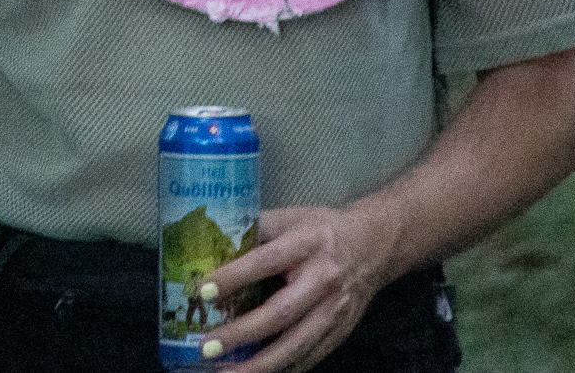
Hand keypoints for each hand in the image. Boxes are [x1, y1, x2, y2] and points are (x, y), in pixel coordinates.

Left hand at [197, 204, 394, 371]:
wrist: (372, 247)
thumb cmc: (322, 229)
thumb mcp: (291, 217)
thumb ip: (257, 229)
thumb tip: (214, 244)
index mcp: (307, 243)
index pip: (266, 262)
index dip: (234, 277)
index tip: (202, 291)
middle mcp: (322, 280)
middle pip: (281, 313)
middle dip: (242, 333)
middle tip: (208, 346)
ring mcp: (333, 312)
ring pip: (295, 346)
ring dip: (259, 366)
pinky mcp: (339, 334)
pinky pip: (307, 359)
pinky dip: (281, 370)